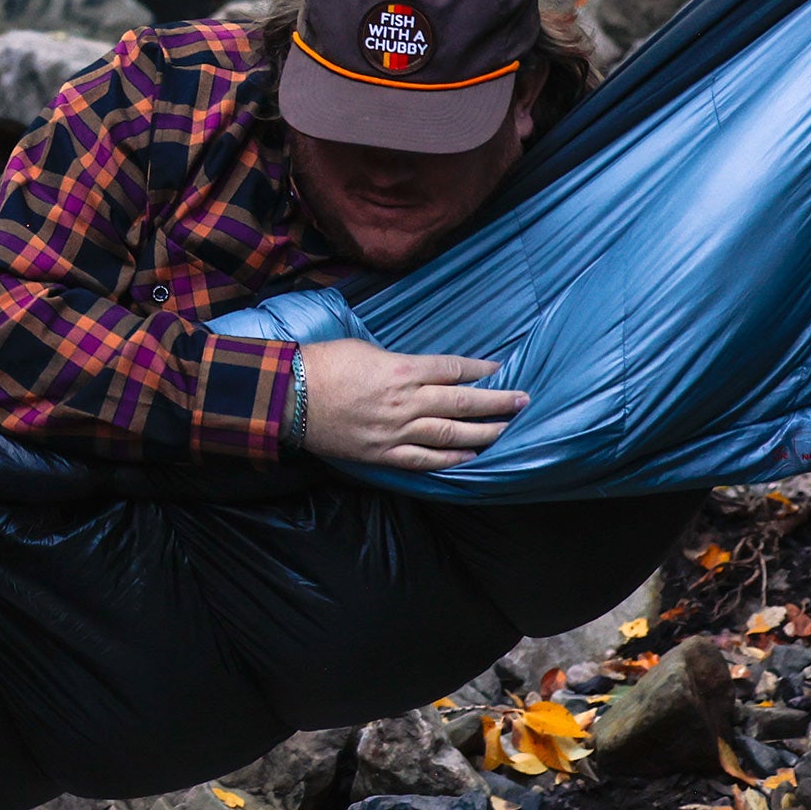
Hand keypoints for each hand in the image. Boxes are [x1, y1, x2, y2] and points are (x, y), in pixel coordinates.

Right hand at [298, 337, 527, 471]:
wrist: (288, 396)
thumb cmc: (324, 364)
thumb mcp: (366, 349)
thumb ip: (400, 362)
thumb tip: (424, 370)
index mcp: (401, 370)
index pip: (453, 369)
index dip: (480, 370)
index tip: (499, 370)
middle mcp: (405, 402)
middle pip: (462, 402)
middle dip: (497, 402)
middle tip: (523, 400)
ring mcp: (395, 432)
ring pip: (450, 434)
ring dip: (483, 432)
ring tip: (506, 428)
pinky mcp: (383, 454)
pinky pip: (424, 460)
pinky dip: (451, 460)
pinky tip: (471, 456)